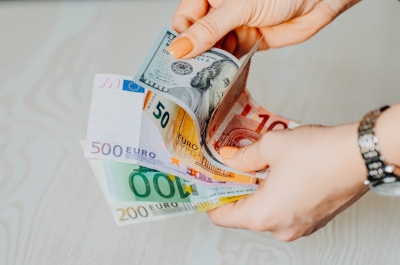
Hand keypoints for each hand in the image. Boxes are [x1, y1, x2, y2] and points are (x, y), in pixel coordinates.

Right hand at [168, 0, 359, 58]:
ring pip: (213, 49)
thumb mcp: (239, 7)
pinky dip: (226, 68)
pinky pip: (230, 57)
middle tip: (188, 76)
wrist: (316, 0)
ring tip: (205, 79)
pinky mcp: (247, 42)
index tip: (176, 60)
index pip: (185, 19)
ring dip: (210, 64)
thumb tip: (179, 48)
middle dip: (194, 55)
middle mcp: (220, 11)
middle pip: (197, 37)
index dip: (180, 39)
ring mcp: (234, 27)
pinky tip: (222, 76)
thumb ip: (209, 29)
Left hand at [208, 123, 367, 240]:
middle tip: (231, 166)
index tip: (209, 182)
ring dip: (257, 190)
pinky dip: (276, 195)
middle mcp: (280, 228)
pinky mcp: (313, 220)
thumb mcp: (270, 147)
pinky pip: (284, 211)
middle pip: (243, 213)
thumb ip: (243, 156)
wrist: (360, 155)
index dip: (211, 198)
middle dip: (236, 189)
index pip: (222, 216)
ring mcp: (299, 227)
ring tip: (256, 165)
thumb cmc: (318, 154)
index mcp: (264, 215)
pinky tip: (278, 173)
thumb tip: (228, 158)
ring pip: (266, 211)